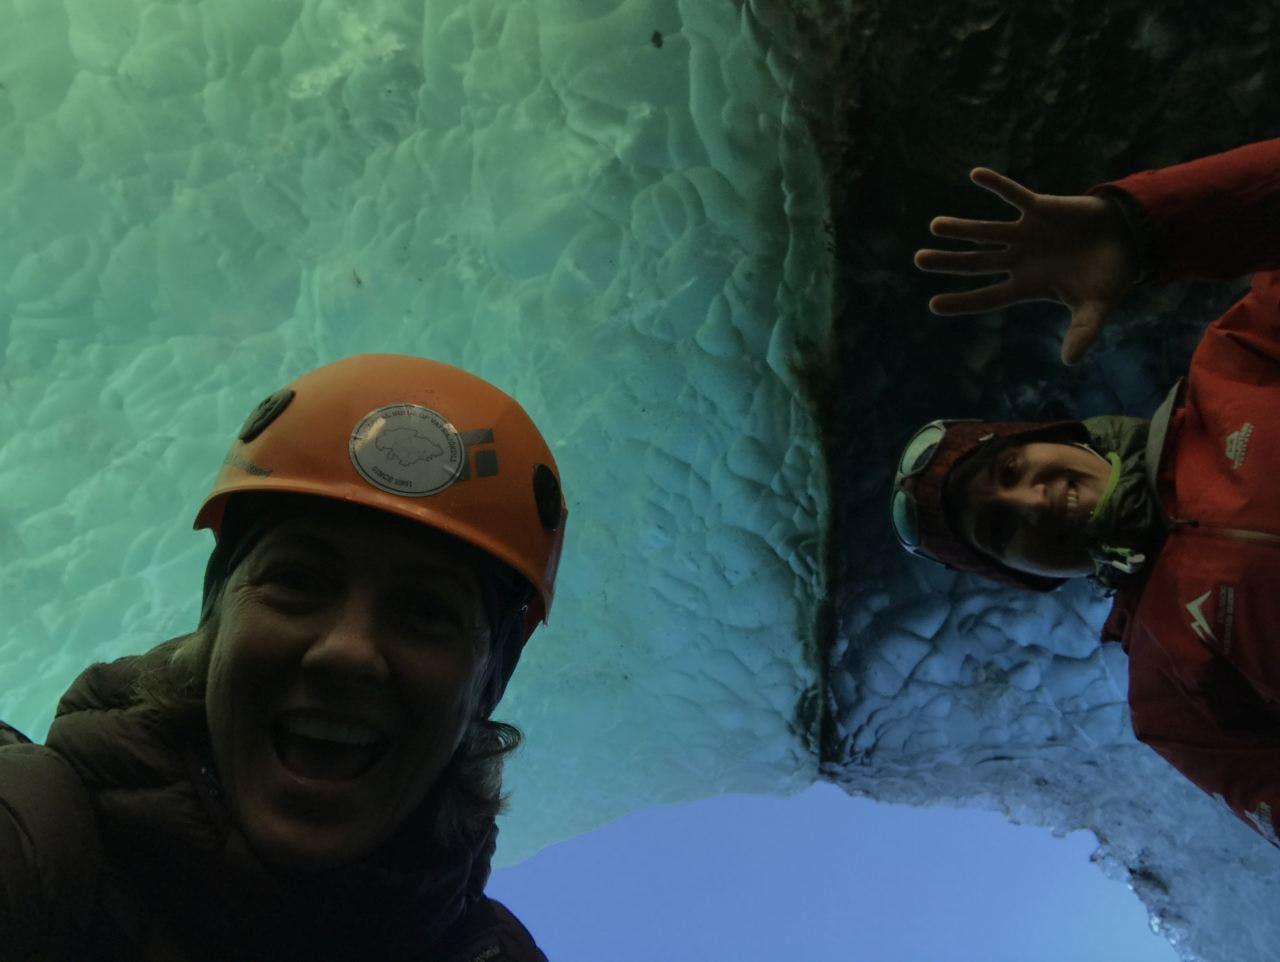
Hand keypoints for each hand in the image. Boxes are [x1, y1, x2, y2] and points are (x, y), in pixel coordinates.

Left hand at [914, 168, 1139, 364]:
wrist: (1129, 240)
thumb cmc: (1109, 277)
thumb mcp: (1097, 307)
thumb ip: (1083, 331)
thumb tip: (1070, 361)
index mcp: (1027, 286)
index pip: (987, 297)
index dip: (962, 301)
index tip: (933, 304)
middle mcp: (1019, 259)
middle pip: (976, 263)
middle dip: (949, 262)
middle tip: (919, 260)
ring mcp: (1027, 234)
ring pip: (987, 232)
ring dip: (962, 229)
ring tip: (935, 226)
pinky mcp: (1041, 208)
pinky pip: (1015, 195)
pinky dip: (998, 185)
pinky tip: (975, 174)